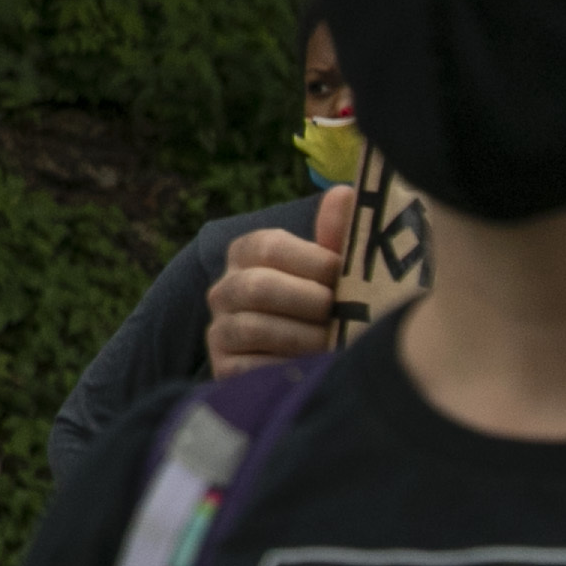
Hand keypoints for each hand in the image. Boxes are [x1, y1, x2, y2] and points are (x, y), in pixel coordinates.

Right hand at [208, 190, 350, 373]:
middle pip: (257, 287)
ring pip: (253, 328)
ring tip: (333, 342)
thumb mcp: (338, 272)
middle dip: (307, 301)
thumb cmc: (333, 307)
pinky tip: (313, 368)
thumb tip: (344, 194)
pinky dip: (288, 369)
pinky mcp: (225, 371)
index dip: (311, 260)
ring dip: (303, 338)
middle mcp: (226, 290)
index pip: (267, 246)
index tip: (343, 274)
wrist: (322, 365)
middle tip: (339, 312)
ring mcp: (222, 331)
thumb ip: (340, 236)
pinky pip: (251, 370)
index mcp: (249, 255)